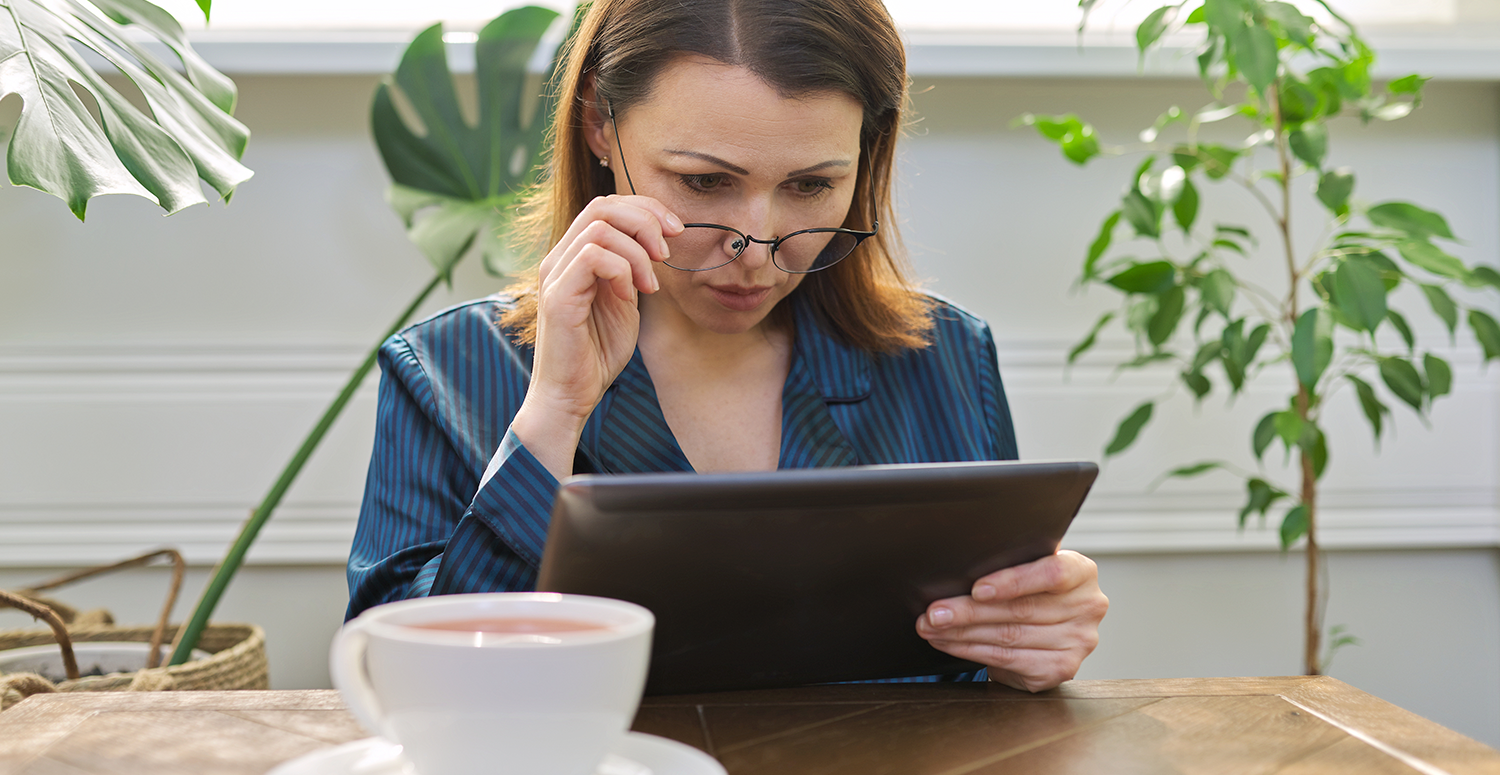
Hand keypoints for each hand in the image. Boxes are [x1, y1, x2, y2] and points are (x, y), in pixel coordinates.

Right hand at [512, 195, 682, 477]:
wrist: (571, 395)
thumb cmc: (596, 353)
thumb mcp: (624, 302)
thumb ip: (633, 270)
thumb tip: (657, 243)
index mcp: (574, 256)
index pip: (606, 207)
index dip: (646, 209)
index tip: (676, 231)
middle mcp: (559, 259)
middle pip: (603, 206)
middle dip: (646, 220)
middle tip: (667, 252)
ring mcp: (555, 275)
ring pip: (600, 228)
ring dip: (638, 252)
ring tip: (650, 285)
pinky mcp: (557, 297)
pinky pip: (592, 257)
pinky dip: (622, 270)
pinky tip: (631, 296)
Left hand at [915, 550, 1106, 691]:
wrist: (1047, 628)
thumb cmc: (1031, 589)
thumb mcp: (1029, 568)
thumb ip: (1011, 563)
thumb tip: (957, 567)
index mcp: (1082, 572)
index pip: (1051, 573)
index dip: (1013, 582)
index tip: (976, 588)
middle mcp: (1088, 607)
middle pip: (1021, 610)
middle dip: (968, 611)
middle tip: (934, 612)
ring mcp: (1078, 642)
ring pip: (1008, 636)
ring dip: (961, 633)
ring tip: (932, 627)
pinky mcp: (1060, 669)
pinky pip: (1006, 659)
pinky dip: (970, 651)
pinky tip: (948, 643)